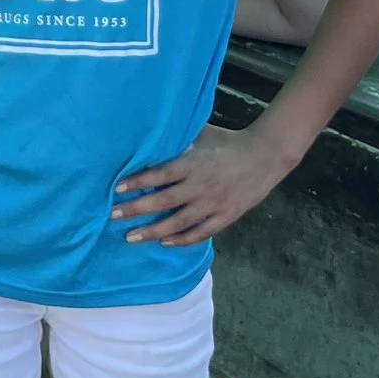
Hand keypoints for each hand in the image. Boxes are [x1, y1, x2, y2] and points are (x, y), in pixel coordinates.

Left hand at [113, 123, 298, 246]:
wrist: (266, 156)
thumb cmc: (228, 142)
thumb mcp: (202, 134)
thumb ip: (178, 140)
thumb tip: (152, 135)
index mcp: (193, 163)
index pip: (159, 175)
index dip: (137, 183)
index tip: (116, 190)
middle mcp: (201, 186)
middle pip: (163, 202)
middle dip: (136, 210)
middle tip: (113, 216)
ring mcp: (214, 203)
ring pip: (178, 222)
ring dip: (153, 231)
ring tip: (131, 237)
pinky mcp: (226, 216)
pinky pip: (201, 232)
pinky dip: (182, 239)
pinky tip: (165, 242)